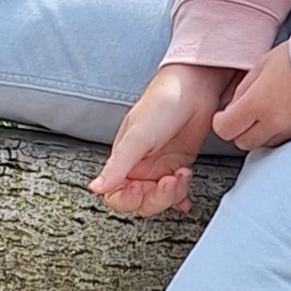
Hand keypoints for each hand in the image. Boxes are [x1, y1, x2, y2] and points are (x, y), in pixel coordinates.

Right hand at [91, 63, 229, 216]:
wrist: (195, 88)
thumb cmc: (163, 103)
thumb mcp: (138, 135)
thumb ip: (118, 165)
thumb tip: (96, 187)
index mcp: (123, 160)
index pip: (116, 194)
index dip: (127, 199)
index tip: (140, 189)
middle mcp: (140, 166)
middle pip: (141, 202)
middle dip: (156, 198)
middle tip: (167, 181)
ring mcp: (160, 166)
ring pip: (160, 199)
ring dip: (172, 195)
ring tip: (181, 175)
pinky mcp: (179, 165)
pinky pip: (177, 191)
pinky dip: (182, 196)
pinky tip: (186, 192)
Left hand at [214, 41, 290, 154]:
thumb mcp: (260, 66)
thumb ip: (242, 90)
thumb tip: (231, 108)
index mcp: (258, 103)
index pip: (225, 129)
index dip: (221, 122)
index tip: (223, 115)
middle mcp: (274, 122)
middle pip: (242, 142)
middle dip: (239, 129)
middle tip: (244, 113)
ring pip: (262, 144)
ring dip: (258, 133)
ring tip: (267, 111)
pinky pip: (280, 141)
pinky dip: (275, 132)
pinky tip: (281, 114)